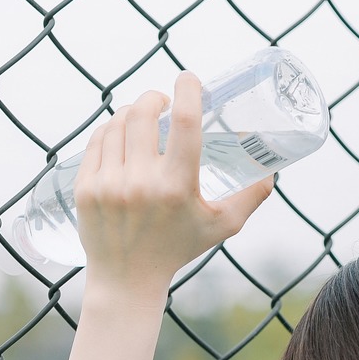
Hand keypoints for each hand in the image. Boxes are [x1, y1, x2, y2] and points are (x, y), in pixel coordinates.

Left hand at [73, 75, 273, 305]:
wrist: (127, 280)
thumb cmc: (178, 249)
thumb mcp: (222, 227)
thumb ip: (251, 197)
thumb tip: (273, 170)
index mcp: (177, 188)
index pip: (185, 122)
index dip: (188, 89)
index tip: (189, 79)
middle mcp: (141, 184)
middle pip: (144, 113)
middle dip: (155, 98)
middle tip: (163, 103)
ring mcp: (109, 185)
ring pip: (118, 123)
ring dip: (132, 113)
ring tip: (142, 120)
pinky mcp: (85, 188)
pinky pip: (97, 140)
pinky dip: (110, 130)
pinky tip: (120, 134)